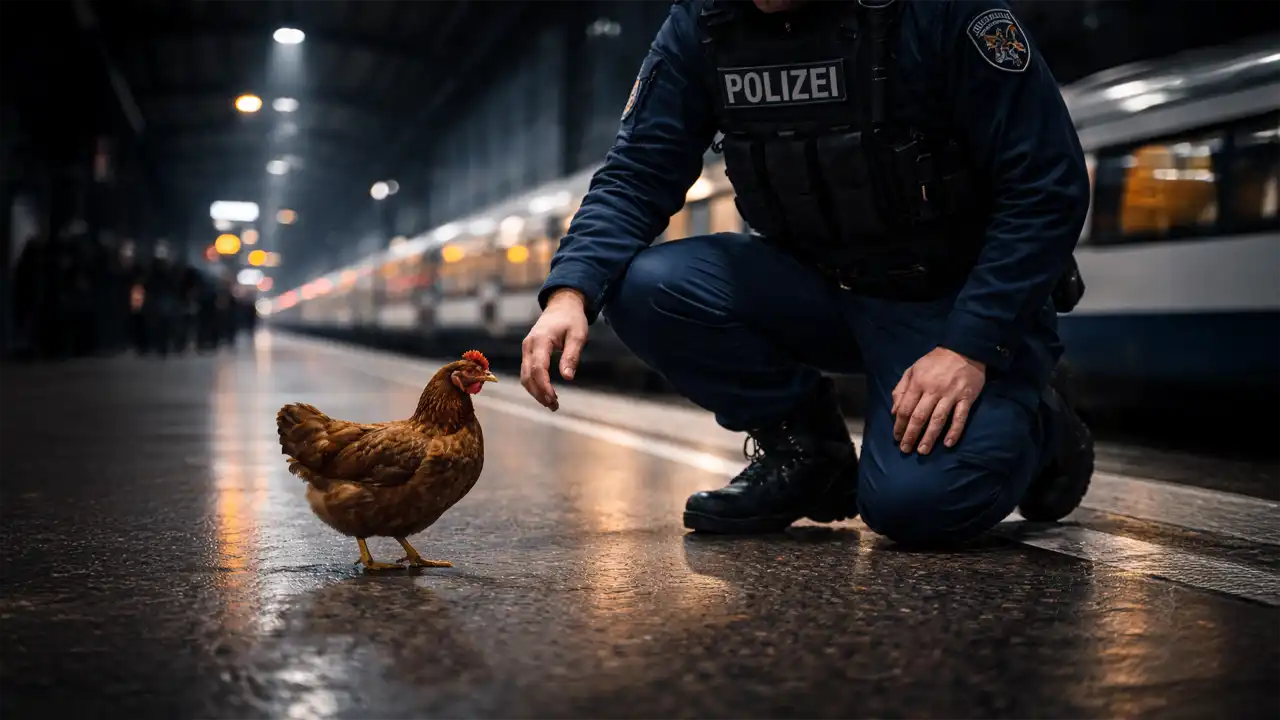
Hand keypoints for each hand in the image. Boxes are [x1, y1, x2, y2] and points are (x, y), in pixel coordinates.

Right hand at [520, 289, 588, 411]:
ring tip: (552, 403)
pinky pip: (527, 372)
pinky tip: (546, 392)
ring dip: (535, 392)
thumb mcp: (578, 335)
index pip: (538, 369)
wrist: (561, 305)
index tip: (554, 399)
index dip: (544, 387)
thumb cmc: (572, 319)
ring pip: (525, 376)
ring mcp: (526, 349)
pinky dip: (534, 384)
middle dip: (539, 393)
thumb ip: (571, 356)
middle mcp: (529, 345)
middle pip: (527, 376)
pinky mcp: (528, 352)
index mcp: (540, 340)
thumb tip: (567, 378)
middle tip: (555, 406)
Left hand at [891, 347, 985, 454]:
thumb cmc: (935, 361)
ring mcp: (951, 394)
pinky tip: (948, 443)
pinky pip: (961, 417)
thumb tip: (894, 412)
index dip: (900, 425)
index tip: (897, 437)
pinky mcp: (967, 398)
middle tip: (906, 450)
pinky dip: (955, 431)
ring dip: (930, 437)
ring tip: (923, 451)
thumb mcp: (913, 370)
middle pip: (920, 417)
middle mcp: (933, 390)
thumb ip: (901, 389)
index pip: (906, 408)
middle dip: (911, 435)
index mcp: (918, 383)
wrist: (965, 349)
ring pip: (938, 419)